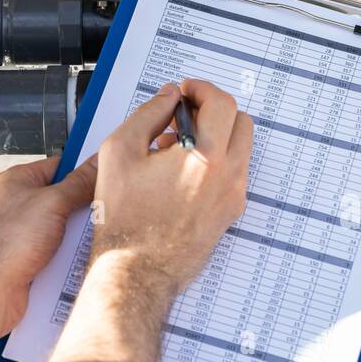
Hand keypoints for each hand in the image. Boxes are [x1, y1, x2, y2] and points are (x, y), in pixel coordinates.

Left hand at [0, 155, 96, 348]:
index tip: (106, 177)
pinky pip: (57, 253)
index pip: (58, 165)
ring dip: (76, 238)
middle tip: (102, 214)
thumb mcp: (52, 203)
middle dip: (82, 210)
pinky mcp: (27, 260)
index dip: (82, 171)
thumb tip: (98, 163)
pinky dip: (68, 258)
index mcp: (17, 181)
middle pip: (63, 200)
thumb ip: (78, 183)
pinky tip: (78, 263)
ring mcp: (22, 234)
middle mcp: (18, 206)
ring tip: (90, 241)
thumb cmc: (4, 244)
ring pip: (63, 230)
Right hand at [90, 78, 252, 293]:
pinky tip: (180, 171)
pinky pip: (232, 173)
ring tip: (177, 146)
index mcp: (207, 158)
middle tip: (183, 114)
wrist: (136, 272)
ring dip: (215, 135)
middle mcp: (229, 177)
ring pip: (239, 148)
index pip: (221, 103)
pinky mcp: (229, 214)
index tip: (183, 92)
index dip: (201, 88)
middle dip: (213, 109)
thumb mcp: (120, 151)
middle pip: (240, 121)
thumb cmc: (125, 219)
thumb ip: (148, 114)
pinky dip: (215, 160)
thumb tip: (168, 97)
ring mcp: (233, 198)